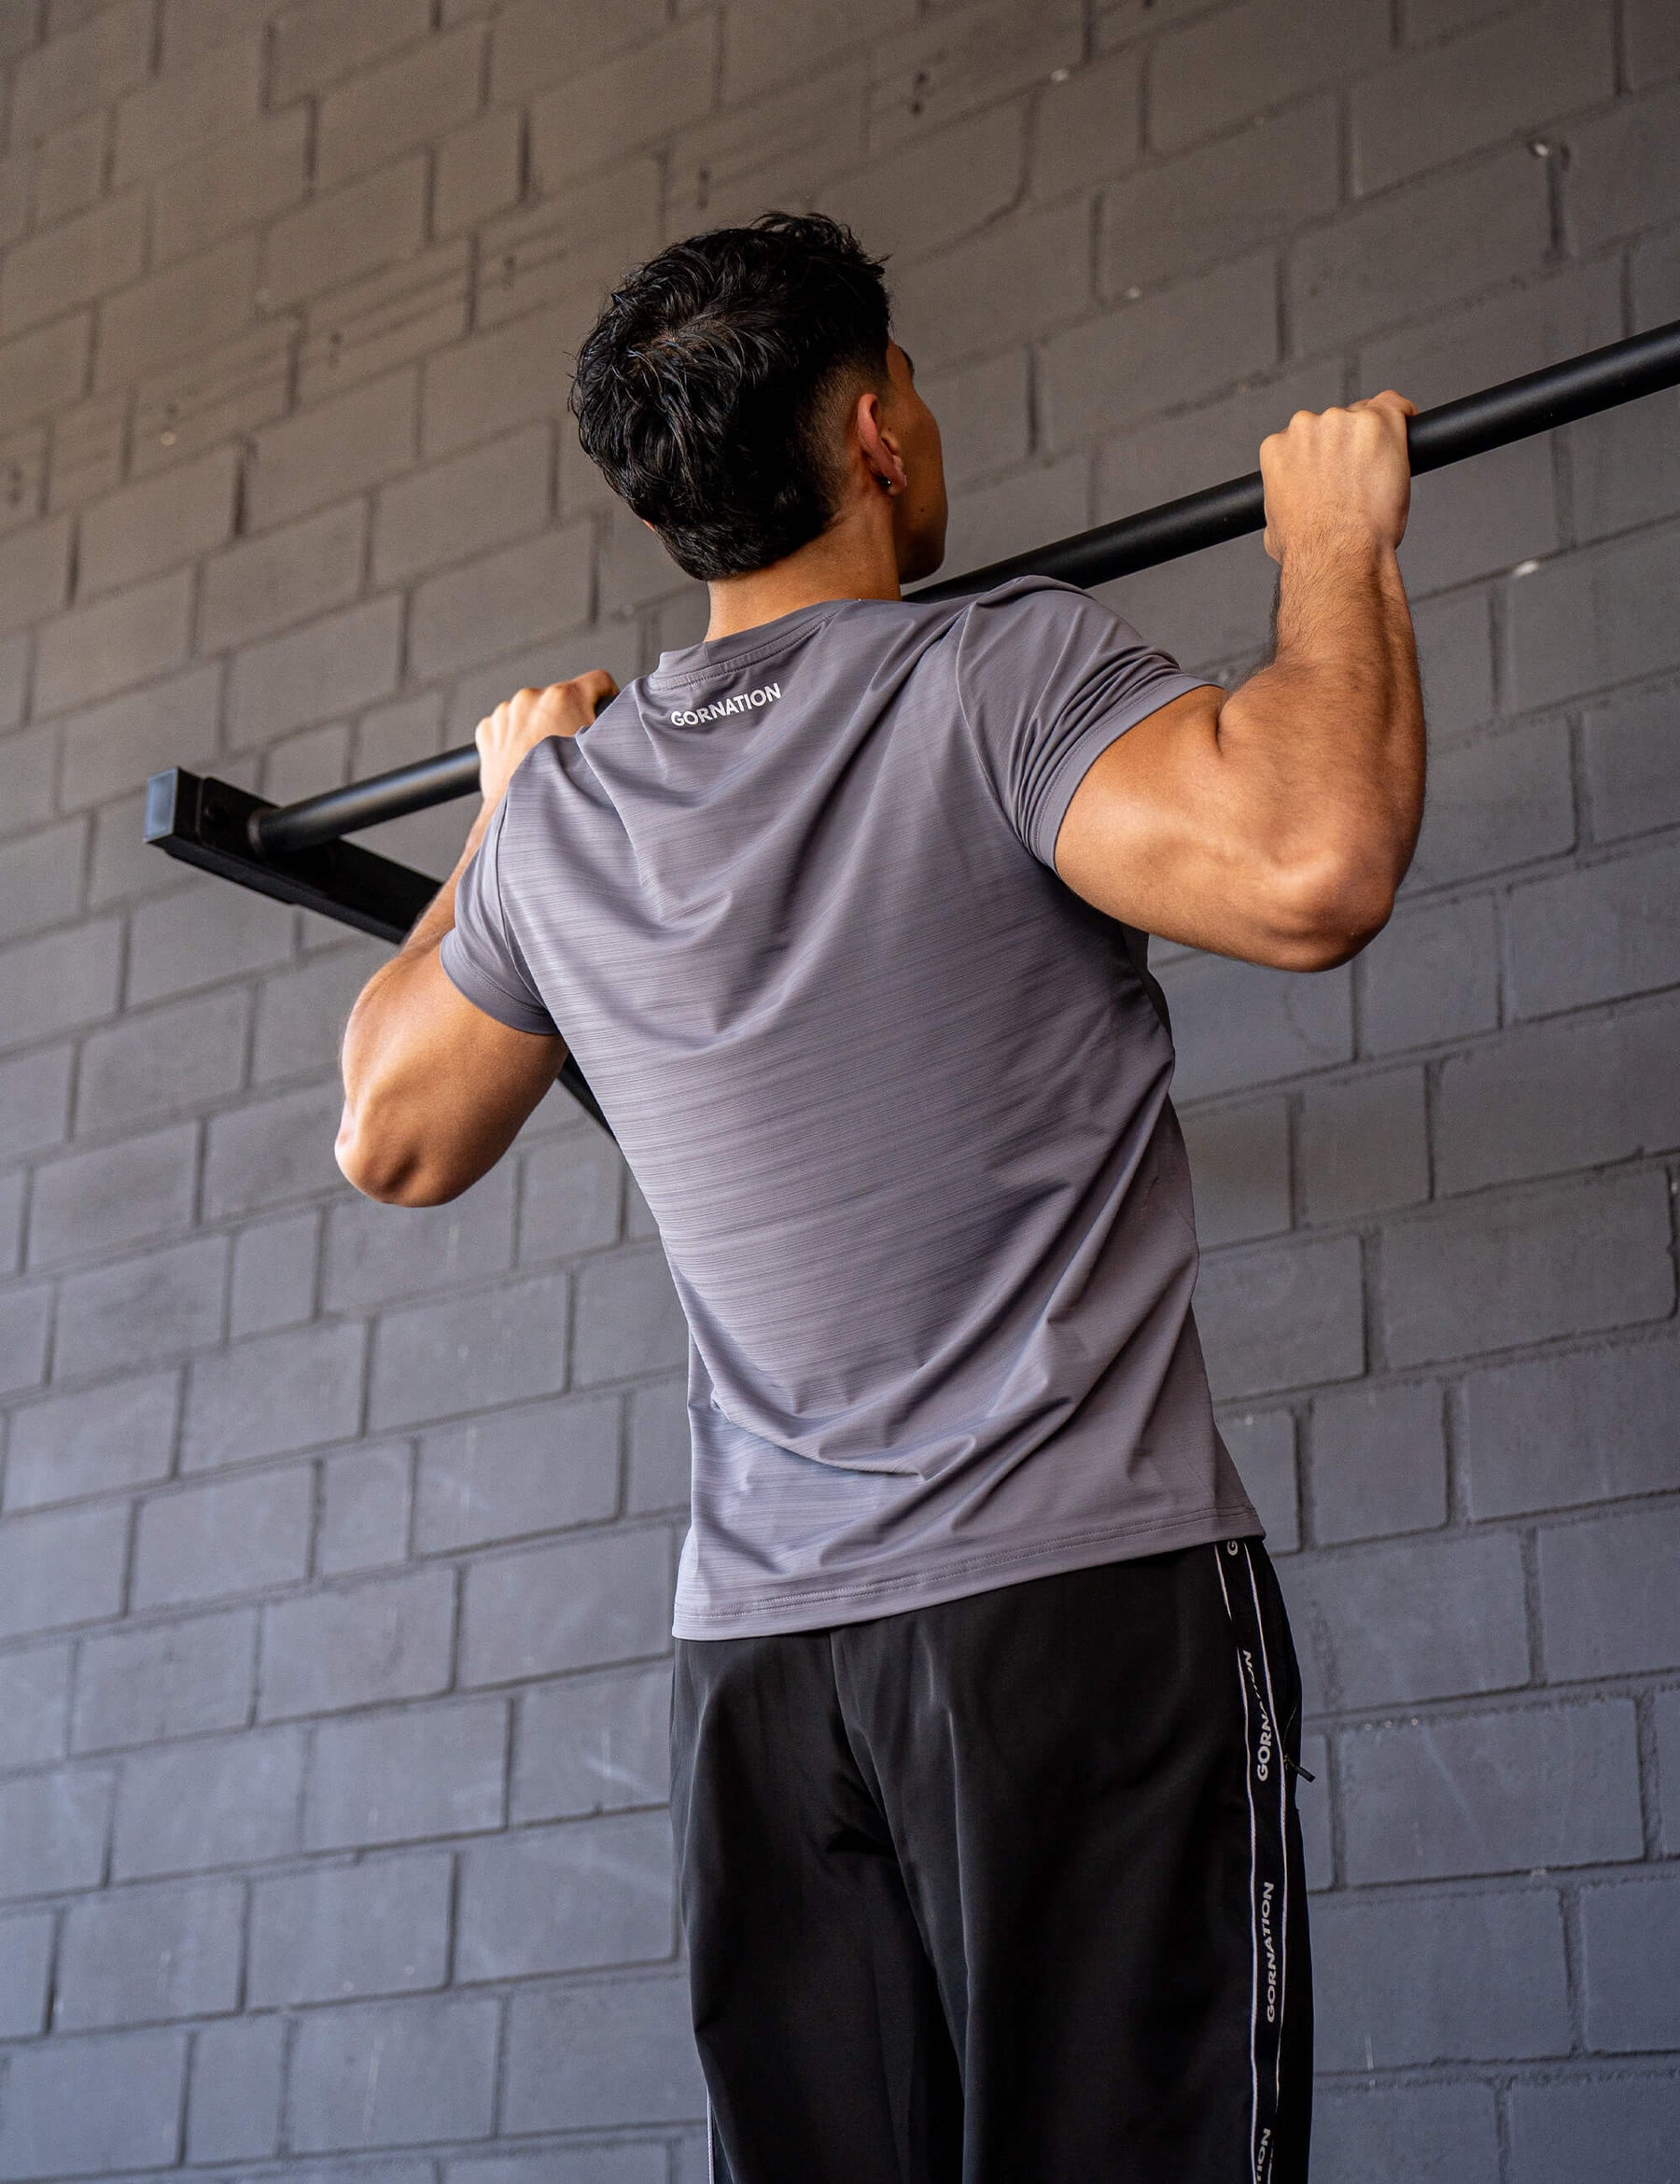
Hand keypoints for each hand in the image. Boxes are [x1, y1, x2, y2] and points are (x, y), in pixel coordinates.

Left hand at [475, 671, 618, 811]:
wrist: (519, 819)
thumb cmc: (560, 791)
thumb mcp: (598, 756)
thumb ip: (610, 732)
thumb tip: (623, 723)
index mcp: (562, 698)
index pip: (598, 680)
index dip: (607, 698)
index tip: (604, 714)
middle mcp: (531, 698)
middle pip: (562, 699)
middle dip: (567, 718)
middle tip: (570, 751)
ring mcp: (505, 713)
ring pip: (533, 712)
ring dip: (539, 728)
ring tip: (544, 760)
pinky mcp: (488, 729)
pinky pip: (508, 726)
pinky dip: (515, 740)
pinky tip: (523, 761)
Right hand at [1259, 391, 1415, 564]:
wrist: (1336, 555)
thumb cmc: (1309, 549)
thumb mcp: (1275, 525)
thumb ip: (1281, 501)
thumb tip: (1290, 509)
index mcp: (1278, 448)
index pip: (1303, 435)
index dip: (1323, 453)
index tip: (1335, 468)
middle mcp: (1306, 427)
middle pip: (1334, 423)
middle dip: (1347, 445)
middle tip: (1359, 476)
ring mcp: (1343, 421)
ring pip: (1365, 416)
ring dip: (1373, 438)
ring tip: (1379, 473)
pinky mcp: (1378, 422)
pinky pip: (1395, 406)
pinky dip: (1403, 417)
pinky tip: (1406, 433)